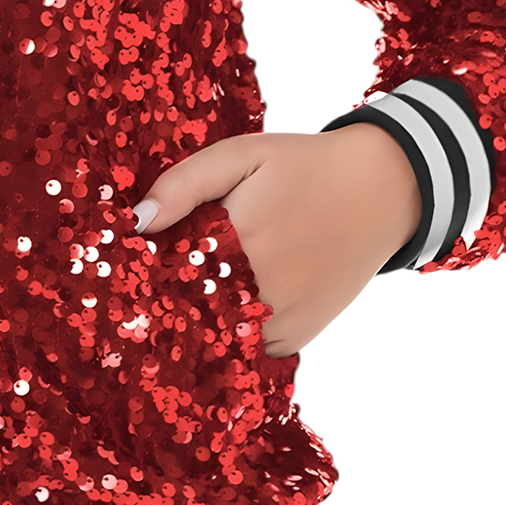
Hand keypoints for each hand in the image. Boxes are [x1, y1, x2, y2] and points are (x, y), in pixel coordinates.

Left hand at [135, 127, 421, 356]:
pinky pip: (246, 349)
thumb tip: (139, 223)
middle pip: (184, 313)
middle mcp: (260, 291)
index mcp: (237, 242)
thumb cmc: (303, 166)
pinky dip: (229, 336)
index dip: (140, 276)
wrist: (382, 189)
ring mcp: (281, 321)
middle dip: (162, 302)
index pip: (162, 277)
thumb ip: (185, 185)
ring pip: (214, 338)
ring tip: (184, 298)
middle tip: (144, 291)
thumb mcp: (240, 155)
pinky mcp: (297, 336)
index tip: (124, 272)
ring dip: (196, 323)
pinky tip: (221, 311)